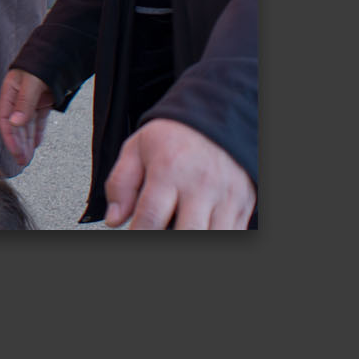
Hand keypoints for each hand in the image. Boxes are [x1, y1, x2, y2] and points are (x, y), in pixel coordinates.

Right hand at [0, 68, 53, 163]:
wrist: (62, 49)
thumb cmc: (44, 61)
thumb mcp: (32, 82)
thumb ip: (24, 103)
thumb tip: (15, 124)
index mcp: (10, 91)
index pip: (5, 118)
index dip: (9, 137)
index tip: (15, 152)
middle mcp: (18, 97)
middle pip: (15, 125)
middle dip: (18, 144)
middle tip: (23, 161)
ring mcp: (31, 99)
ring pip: (26, 124)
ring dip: (27, 141)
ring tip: (28, 158)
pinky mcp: (43, 100)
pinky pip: (38, 119)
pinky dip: (37, 132)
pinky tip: (36, 144)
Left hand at [103, 119, 256, 229]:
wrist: (215, 118)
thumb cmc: (174, 136)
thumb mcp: (136, 149)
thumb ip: (120, 184)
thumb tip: (114, 219)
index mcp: (169, 169)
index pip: (150, 219)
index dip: (139, 235)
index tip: (135, 234)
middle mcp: (201, 184)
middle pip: (185, 233)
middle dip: (167, 240)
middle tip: (158, 229)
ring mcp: (226, 195)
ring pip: (211, 237)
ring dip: (191, 238)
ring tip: (178, 224)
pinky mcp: (244, 203)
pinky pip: (231, 233)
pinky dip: (212, 235)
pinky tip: (197, 224)